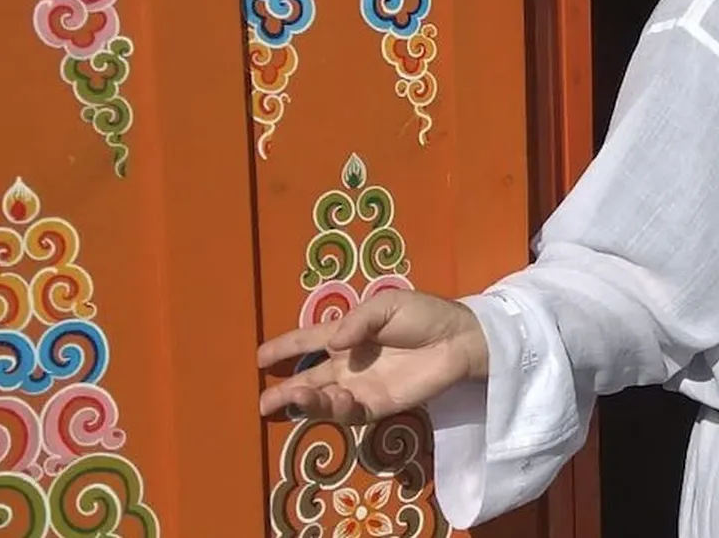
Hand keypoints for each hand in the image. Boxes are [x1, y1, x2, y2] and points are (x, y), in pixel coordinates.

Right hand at [257, 289, 488, 423]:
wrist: (459, 339)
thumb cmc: (424, 315)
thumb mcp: (387, 305)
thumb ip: (358, 321)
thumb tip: (334, 342)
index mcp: (347, 335)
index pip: (308, 342)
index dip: (284, 349)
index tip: (259, 358)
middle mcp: (348, 364)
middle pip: (309, 379)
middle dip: (284, 392)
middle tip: (263, 403)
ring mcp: (362, 386)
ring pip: (325, 399)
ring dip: (306, 402)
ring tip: (291, 399)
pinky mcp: (380, 404)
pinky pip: (351, 412)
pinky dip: (336, 410)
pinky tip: (331, 401)